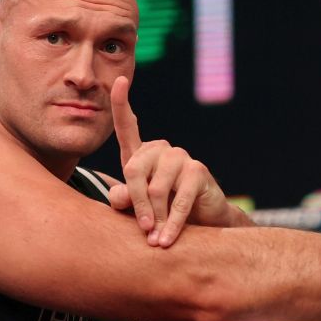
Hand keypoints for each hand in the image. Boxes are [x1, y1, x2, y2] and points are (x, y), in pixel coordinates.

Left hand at [107, 76, 242, 246]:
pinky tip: (167, 240)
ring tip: (156, 240)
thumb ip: (124, 201)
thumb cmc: (163, 215)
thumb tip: (118, 196)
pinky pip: (179, 199)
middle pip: (133, 170)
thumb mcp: (137, 210)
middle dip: (135, 204)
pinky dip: (172, 223)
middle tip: (143, 231)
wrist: (203, 225)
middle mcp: (160, 150)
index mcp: (141, 154)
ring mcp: (180, 158)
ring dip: (155, 218)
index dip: (121, 103)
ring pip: (156, 188)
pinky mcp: (198, 172)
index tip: (118, 81)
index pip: (128, 126)